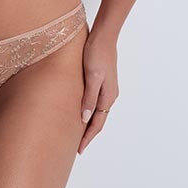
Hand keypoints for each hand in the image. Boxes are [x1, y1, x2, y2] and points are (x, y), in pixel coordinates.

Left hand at [78, 30, 118, 154]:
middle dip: (89, 134)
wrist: (104, 36)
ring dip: (89, 123)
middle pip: (99, 120)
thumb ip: (89, 97)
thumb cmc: (96, 54)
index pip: (97, 124)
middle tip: (77, 146)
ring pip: (98, 112)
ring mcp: (107, 88)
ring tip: (77, 132)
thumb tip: (85, 119)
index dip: (88, 138)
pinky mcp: (102, 80)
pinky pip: (96, 102)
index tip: (79, 150)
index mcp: (107, 96)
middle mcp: (110, 95)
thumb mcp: (92, 76)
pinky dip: (90, 111)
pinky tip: (82, 111)